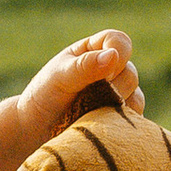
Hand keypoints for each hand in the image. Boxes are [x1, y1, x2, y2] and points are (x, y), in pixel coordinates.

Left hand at [14, 29, 142, 148]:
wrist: (35, 129)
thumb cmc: (43, 96)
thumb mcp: (60, 77)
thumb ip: (85, 66)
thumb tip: (114, 56)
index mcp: (94, 50)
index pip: (119, 42)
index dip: (118, 53)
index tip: (104, 73)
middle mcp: (109, 70)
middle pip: (130, 72)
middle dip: (113, 86)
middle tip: (89, 98)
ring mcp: (117, 93)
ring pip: (135, 96)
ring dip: (116, 106)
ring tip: (89, 113)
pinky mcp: (119, 117)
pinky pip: (133, 118)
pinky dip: (122, 122)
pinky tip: (102, 125)